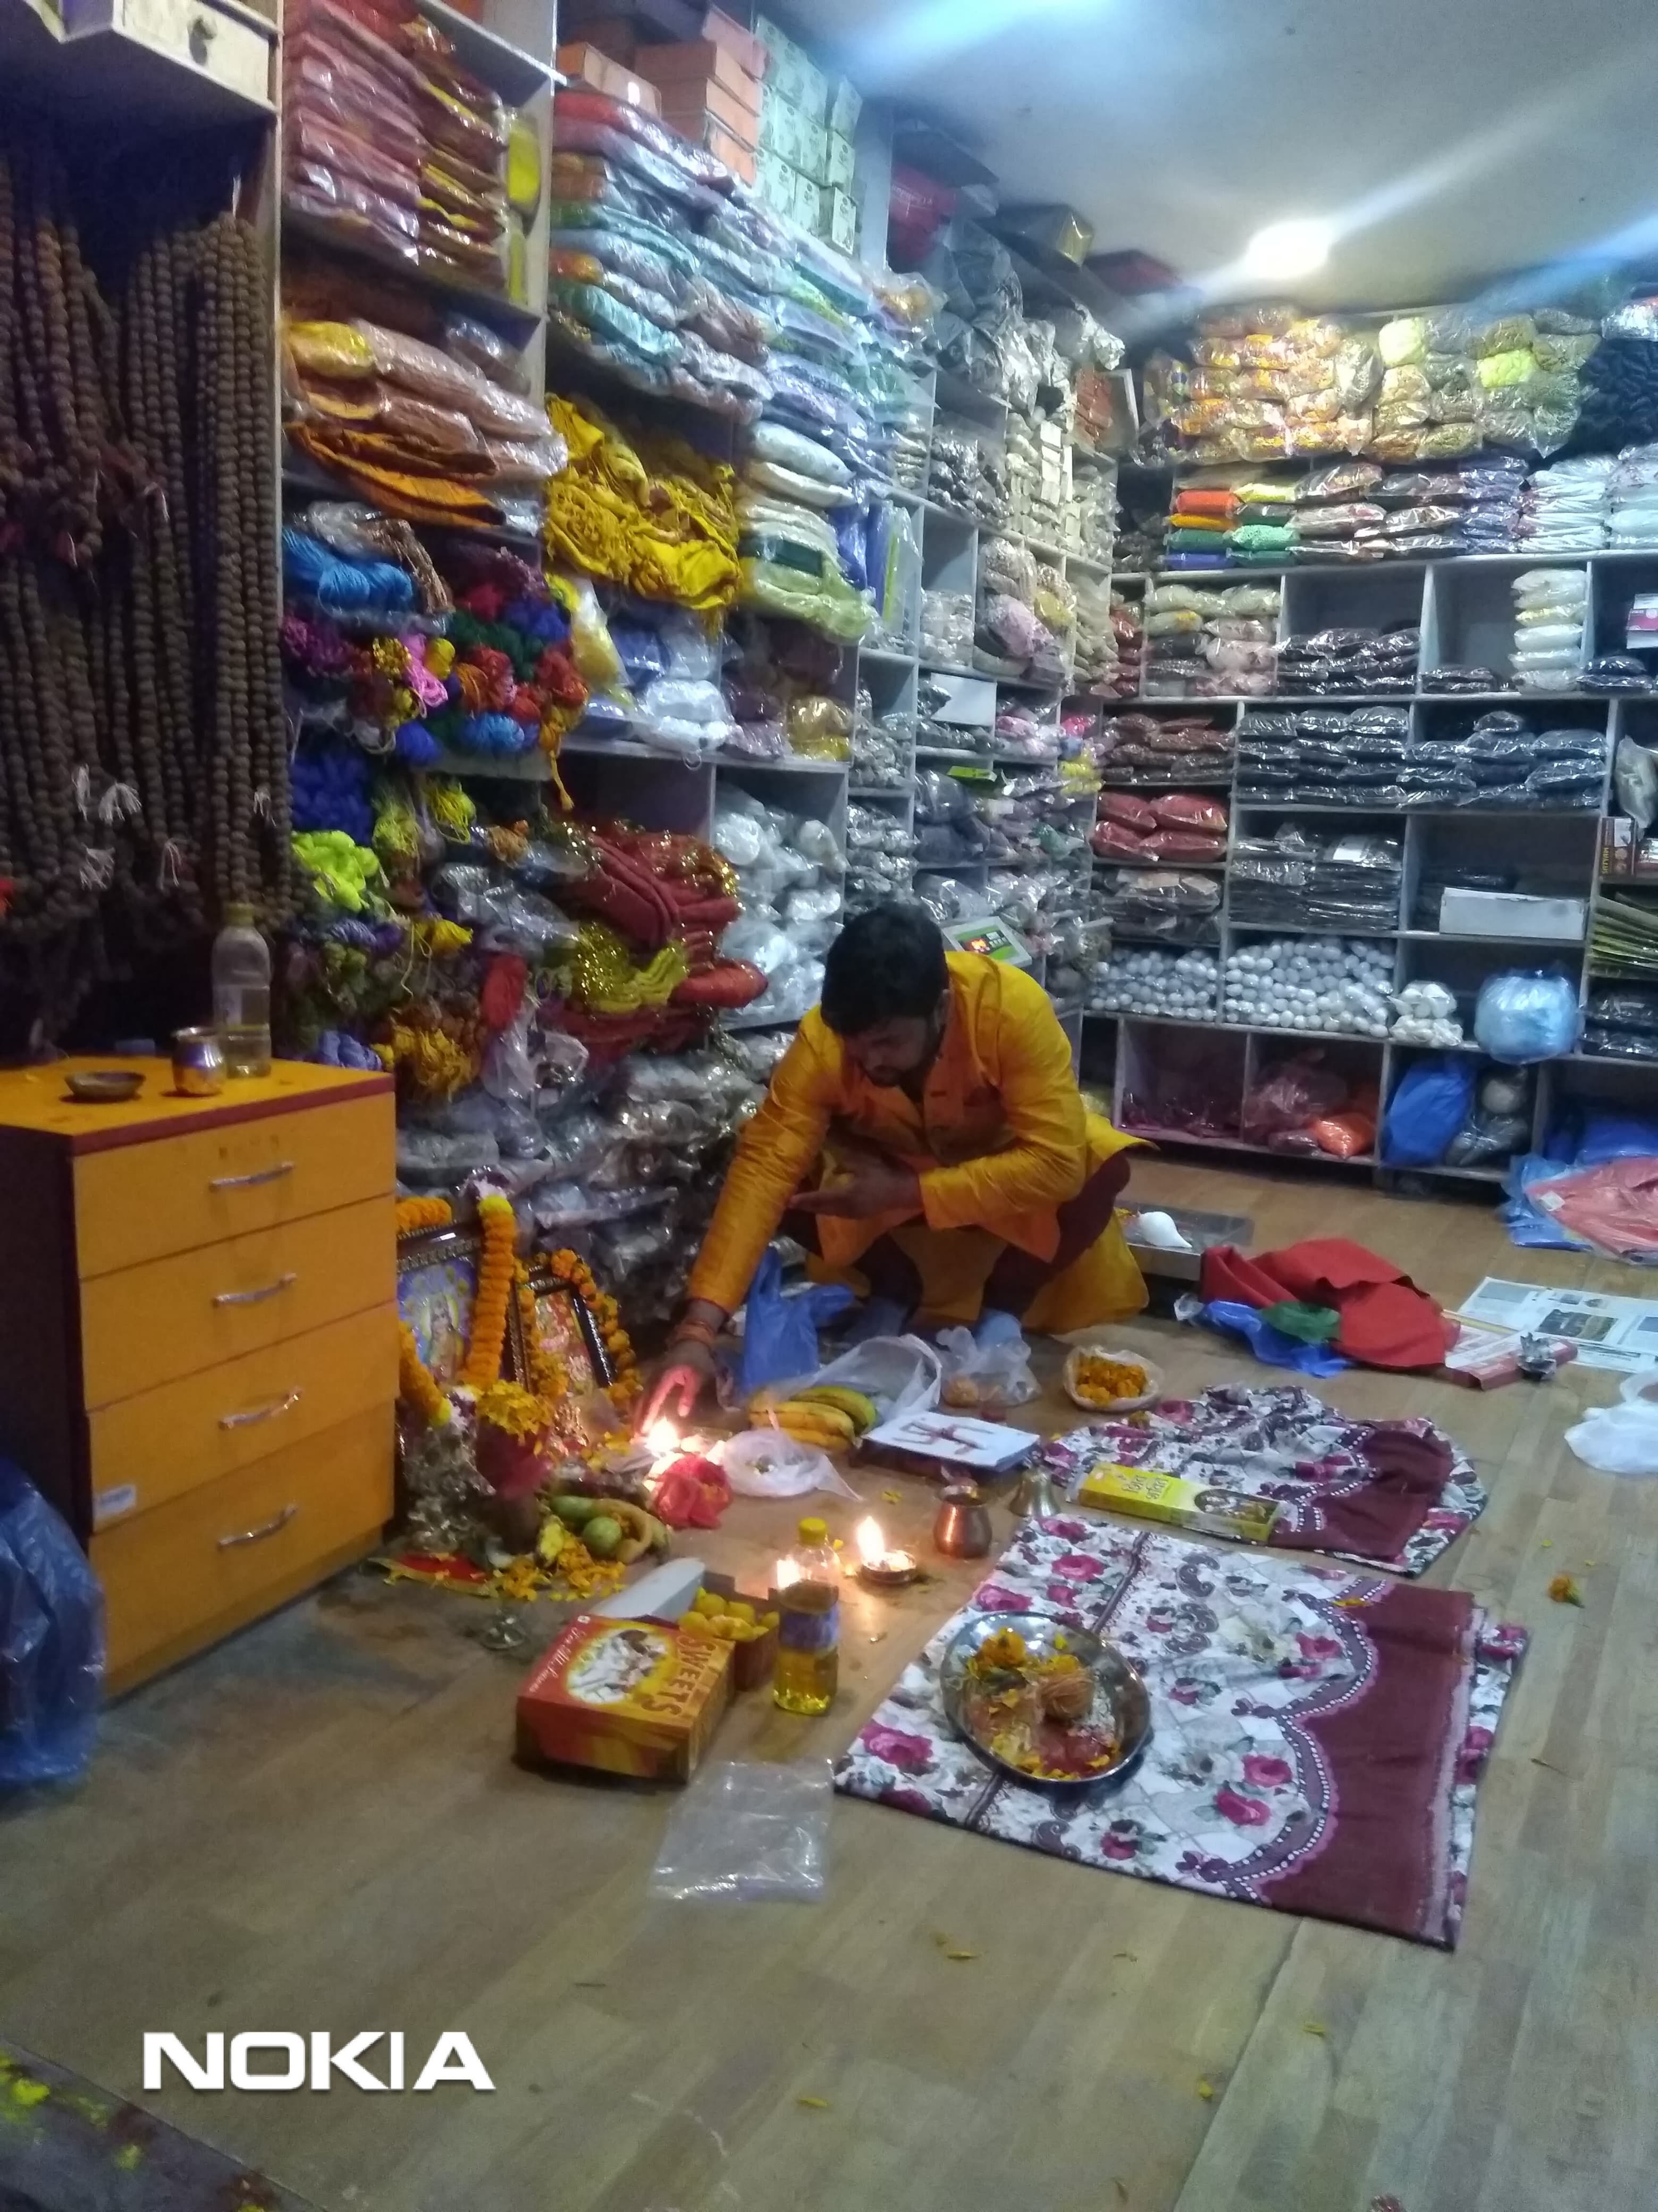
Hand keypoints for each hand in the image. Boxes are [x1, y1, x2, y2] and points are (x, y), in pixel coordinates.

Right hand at [636, 1338, 715, 1430]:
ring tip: (636, 1430)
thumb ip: (689, 1395)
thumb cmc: (696, 1360)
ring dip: (637, 1413)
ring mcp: (651, 1376)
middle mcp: (654, 1378)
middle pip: (643, 1400)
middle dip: (639, 1418)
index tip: (643, 1430)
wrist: (690, 1341)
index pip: (654, 1400)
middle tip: (636, 1436)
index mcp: (664, 1378)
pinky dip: (640, 1406)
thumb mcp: (697, 1377)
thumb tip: (682, 1413)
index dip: (648, 1415)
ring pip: (641, 1397)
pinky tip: (639, 1415)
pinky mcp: (652, 1377)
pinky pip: (643, 1393)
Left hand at [792, 1159, 921, 1220]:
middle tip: (788, 1199)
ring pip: (826, 1211)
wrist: (907, 1192)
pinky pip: (834, 1211)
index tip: (788, 1200)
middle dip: (804, 1205)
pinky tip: (820, 1201)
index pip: (819, 1199)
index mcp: (846, 1196)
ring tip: (799, 1200)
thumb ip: (847, 1150)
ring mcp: (852, 1213)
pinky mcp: (857, 1213)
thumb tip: (831, 1135)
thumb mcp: (866, 1161)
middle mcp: (845, 1209)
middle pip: (819, 1209)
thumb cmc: (887, 1175)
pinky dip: (824, 1207)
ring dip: (813, 1207)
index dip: (803, 1199)